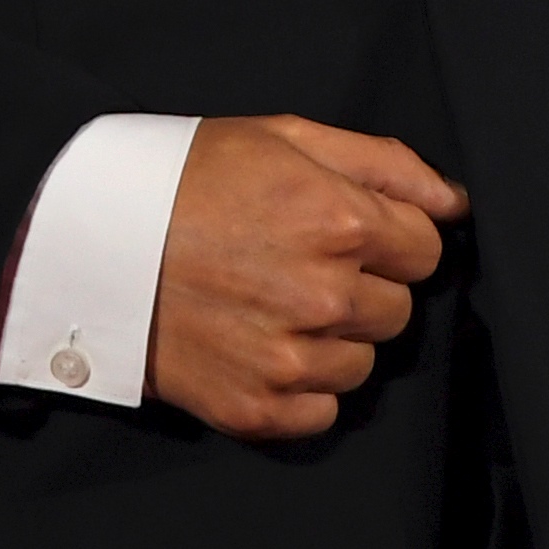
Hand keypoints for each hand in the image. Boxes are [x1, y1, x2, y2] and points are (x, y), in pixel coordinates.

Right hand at [144, 114, 464, 439]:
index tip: (340, 230)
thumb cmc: (189, 179)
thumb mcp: (284, 137)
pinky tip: (258, 343)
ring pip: (363, 363)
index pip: (425, 248)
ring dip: (331, 338)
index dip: (388, 236)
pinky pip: (322, 410)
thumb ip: (383, 164)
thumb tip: (454, 201)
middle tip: (296, 263)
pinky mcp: (258, 407)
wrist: (93, 239)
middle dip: (361, 286)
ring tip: (271, 302)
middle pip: (398, 309)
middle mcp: (323, 294)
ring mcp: (290, 358)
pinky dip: (299, 386)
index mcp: (338, 220)